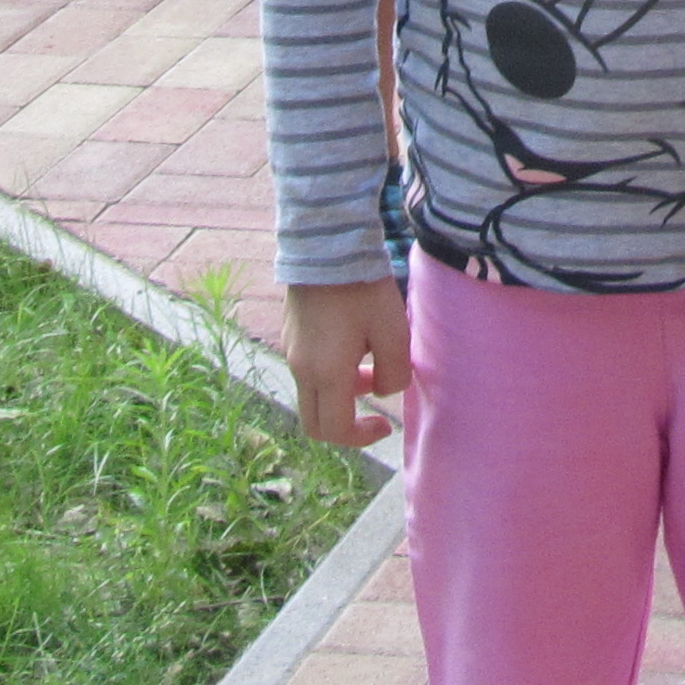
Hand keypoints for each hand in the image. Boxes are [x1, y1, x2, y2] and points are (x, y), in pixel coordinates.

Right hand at [284, 277, 410, 448]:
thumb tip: (382, 390)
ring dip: (340, 395)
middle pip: (314, 422)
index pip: (334, 430)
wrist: (327, 246)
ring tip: (370, 365)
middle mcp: (301, 369)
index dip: (361, 438)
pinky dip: (329, 375)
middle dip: (345, 425)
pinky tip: (352, 345)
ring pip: (311, 394)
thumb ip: (394, 373)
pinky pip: (307, 371)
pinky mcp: (290, 334)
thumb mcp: (393, 333)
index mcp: (326, 375)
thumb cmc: (363, 290)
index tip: (385, 425)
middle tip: (372, 411)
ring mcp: (291, 351)